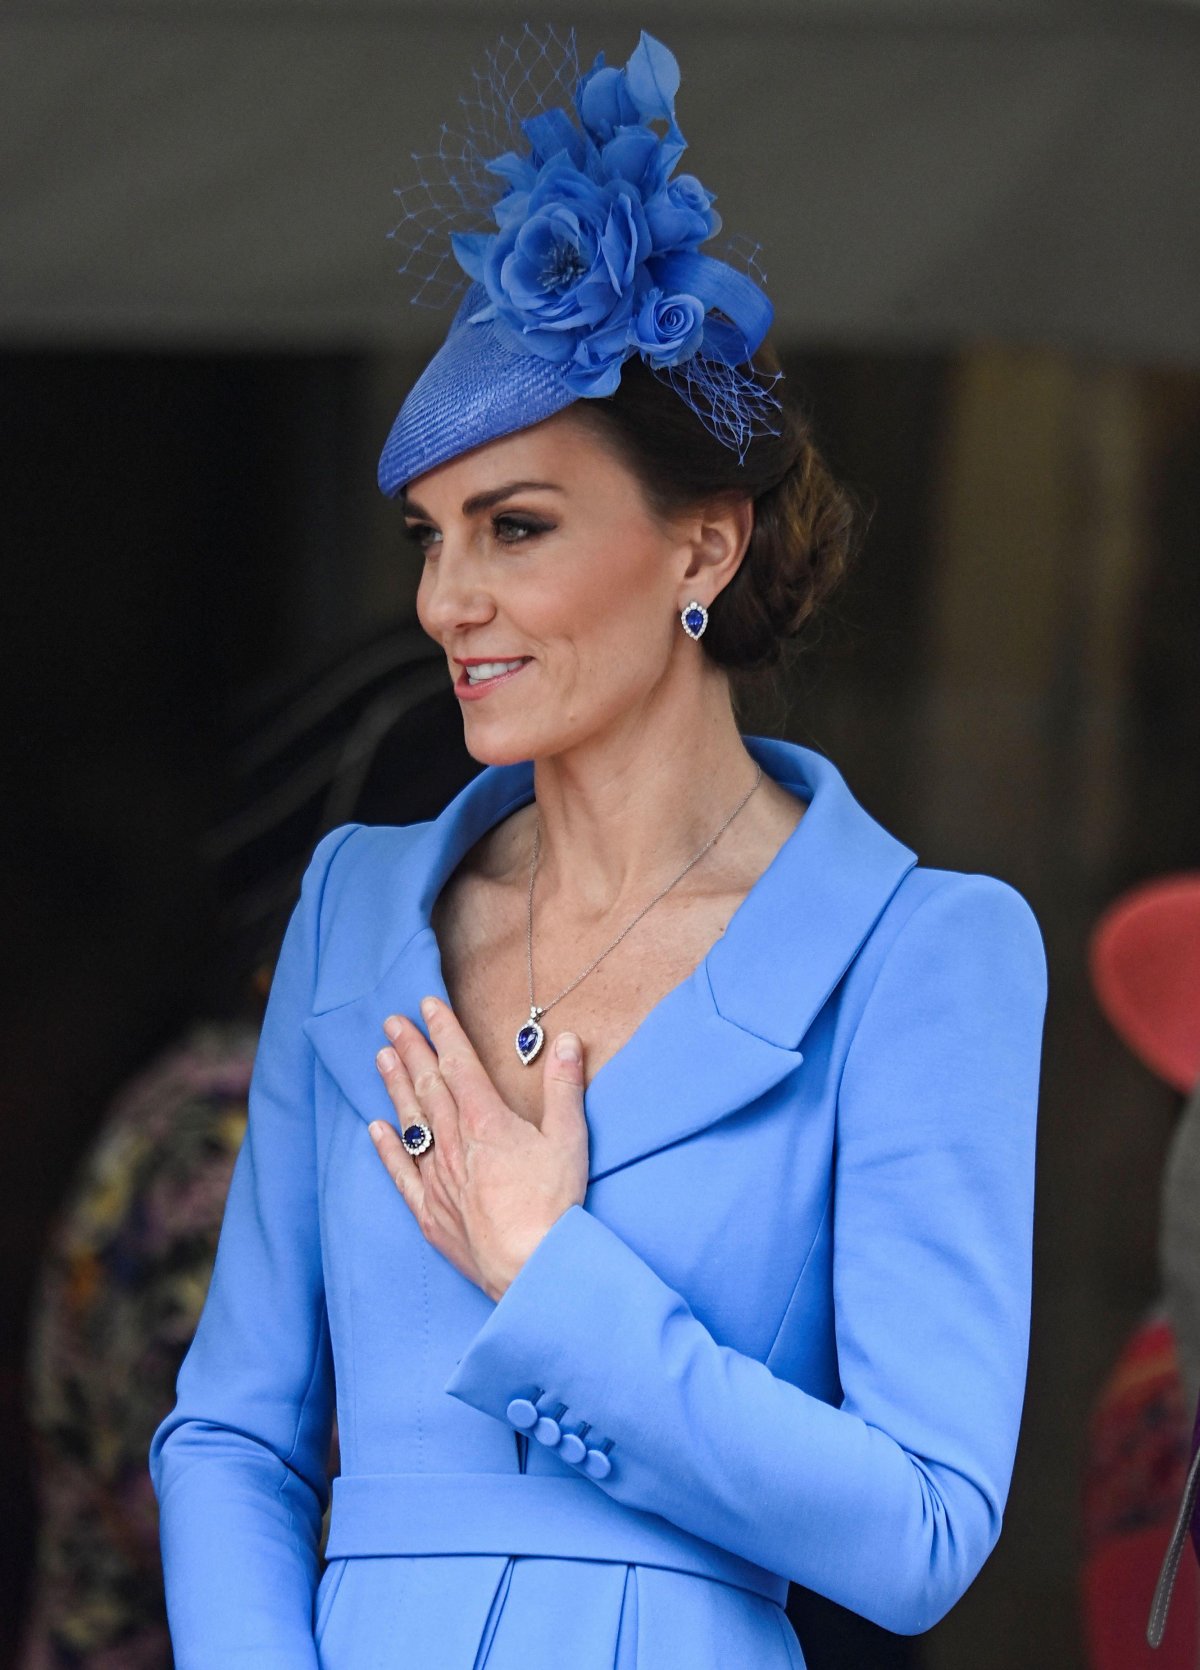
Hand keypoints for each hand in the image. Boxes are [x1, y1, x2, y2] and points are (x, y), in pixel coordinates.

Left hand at [368, 996, 589, 1300]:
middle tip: (391, 1023)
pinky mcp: (430, 1212)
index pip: (459, 1064)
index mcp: (487, 1121)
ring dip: (395, 1087)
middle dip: (411, 1050)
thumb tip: (565, 1041)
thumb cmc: (553, 1205)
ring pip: (411, 1121)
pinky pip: (402, 1173)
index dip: (443, 1031)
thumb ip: (564, 1087)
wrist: (531, 1267)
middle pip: (428, 1086)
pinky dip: (388, 1148)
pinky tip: (377, 1128)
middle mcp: (455, 1143)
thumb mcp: (569, 1138)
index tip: (426, 1005)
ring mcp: (438, 1178)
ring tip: (381, 1058)